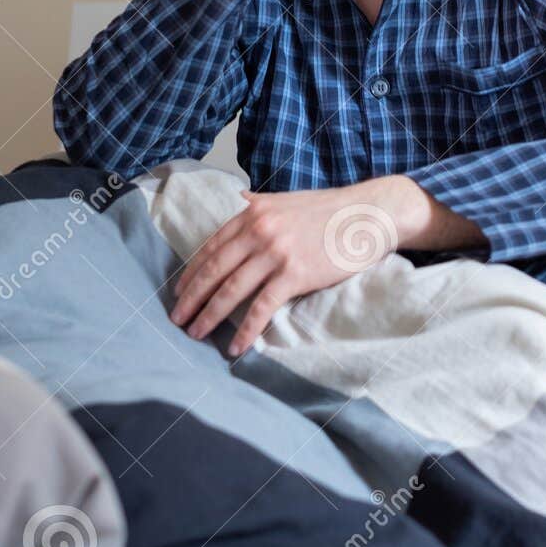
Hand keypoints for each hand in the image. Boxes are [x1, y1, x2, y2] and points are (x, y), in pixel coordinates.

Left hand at [170, 182, 409, 357]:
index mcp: (253, 213)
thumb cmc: (331, 209)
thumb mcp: (287, 200)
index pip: (211, 247)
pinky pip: (262, 307)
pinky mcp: (295, 274)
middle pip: (214, 270)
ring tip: (196, 333)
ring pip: (231, 290)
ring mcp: (276, 253)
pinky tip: (236, 346)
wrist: (368, 214)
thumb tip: (239, 200)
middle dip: (191, 298)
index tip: (179, 292)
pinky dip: (246, 329)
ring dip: (210, 315)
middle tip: (177, 319)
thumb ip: (260, 204)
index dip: (191, 273)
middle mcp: (259, 230)